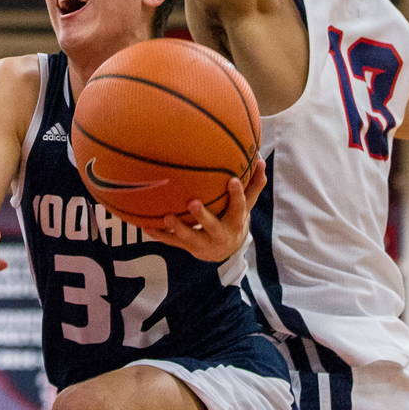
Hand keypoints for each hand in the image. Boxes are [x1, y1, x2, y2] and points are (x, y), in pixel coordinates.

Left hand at [144, 158, 266, 262]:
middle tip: (193, 203)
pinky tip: (147, 226)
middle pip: (212, 226)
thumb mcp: (246, 205)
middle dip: (202, 217)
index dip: (237, 195)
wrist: (225, 250)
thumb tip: (261, 159)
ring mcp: (203, 243)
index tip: (232, 180)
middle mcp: (220, 235)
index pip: (239, 208)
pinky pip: (173, 242)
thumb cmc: (234, 218)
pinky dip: (160, 235)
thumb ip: (253, 184)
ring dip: (178, 228)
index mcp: (235, 221)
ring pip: (191, 238)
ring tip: (167, 217)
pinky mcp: (188, 247)